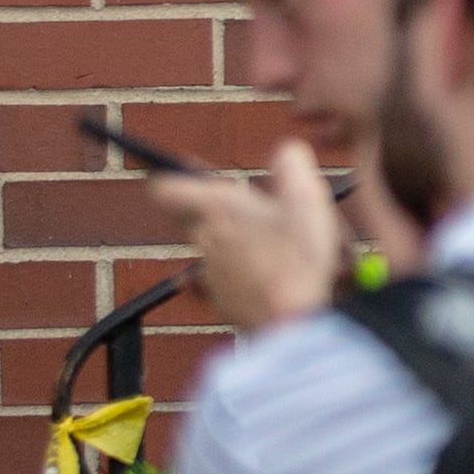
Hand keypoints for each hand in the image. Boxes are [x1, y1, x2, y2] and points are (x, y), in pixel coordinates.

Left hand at [157, 139, 349, 332]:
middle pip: (195, 215)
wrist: (293, 321)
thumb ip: (293, 163)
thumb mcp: (308, 198)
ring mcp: (209, 272)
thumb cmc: (299, 259)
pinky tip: (269, 274)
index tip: (188, 172)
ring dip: (237, 241)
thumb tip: (286, 151)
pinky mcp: (220, 299)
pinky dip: (240, 273)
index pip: (166, 187)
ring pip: (214, 246)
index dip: (174, 177)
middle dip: (223, 209)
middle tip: (262, 208)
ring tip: (280, 246)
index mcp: (218, 207)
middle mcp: (204, 238)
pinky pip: (222, 279)